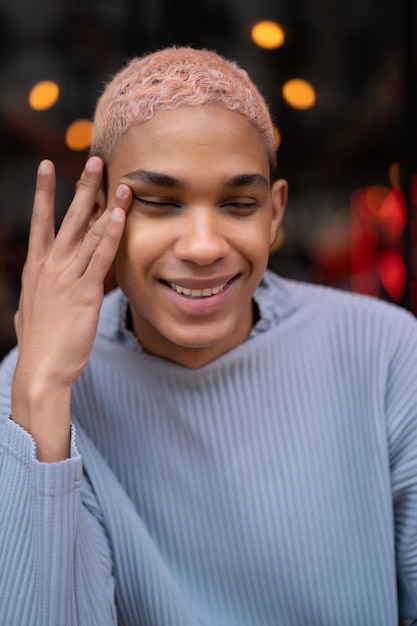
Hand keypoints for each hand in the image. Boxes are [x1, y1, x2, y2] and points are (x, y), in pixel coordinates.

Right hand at [12, 157, 131, 460]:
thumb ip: (42, 293)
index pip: (41, 222)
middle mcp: (50, 266)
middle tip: (93, 161)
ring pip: (88, 232)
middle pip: (68, 218)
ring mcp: (66, 276)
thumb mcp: (33, 311)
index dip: (45, 193)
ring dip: (104, 204)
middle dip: (82, 188)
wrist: (42, 368)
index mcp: (36, 268)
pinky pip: (100, 257)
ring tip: (119, 182)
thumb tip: (43, 289)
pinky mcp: (84, 291)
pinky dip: (110, 234)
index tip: (48, 167)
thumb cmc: (40, 343)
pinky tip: (118, 215)